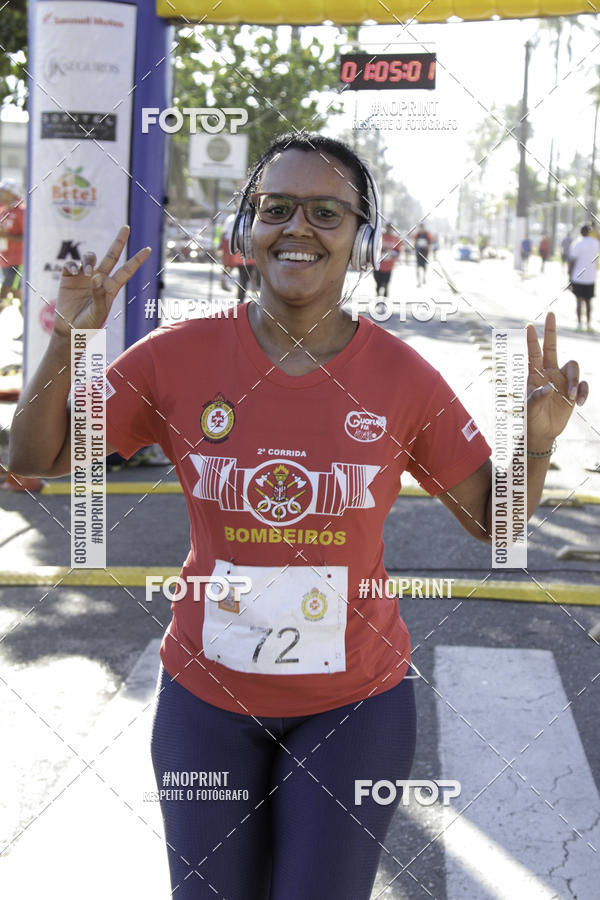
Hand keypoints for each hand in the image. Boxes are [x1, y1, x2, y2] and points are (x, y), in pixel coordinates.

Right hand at [52, 225, 150, 336]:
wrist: (70, 331)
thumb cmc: (88, 325)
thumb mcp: (98, 312)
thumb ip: (98, 295)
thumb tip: (96, 276)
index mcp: (111, 288)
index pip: (126, 271)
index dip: (137, 260)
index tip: (148, 249)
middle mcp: (99, 279)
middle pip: (111, 256)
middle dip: (119, 241)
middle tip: (126, 227)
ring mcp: (84, 277)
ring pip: (90, 257)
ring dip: (89, 259)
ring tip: (87, 271)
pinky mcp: (68, 278)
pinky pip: (71, 264)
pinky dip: (72, 265)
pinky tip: (74, 272)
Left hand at [526, 312, 588, 449]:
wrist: (542, 432)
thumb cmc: (531, 419)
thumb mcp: (530, 410)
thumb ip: (537, 398)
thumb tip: (549, 388)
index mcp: (535, 375)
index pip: (533, 355)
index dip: (532, 341)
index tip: (528, 326)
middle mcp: (549, 373)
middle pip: (552, 347)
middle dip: (551, 331)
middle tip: (550, 314)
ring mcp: (562, 380)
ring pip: (573, 367)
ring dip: (574, 380)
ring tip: (571, 397)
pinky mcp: (572, 391)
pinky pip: (582, 385)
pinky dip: (583, 392)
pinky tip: (580, 402)